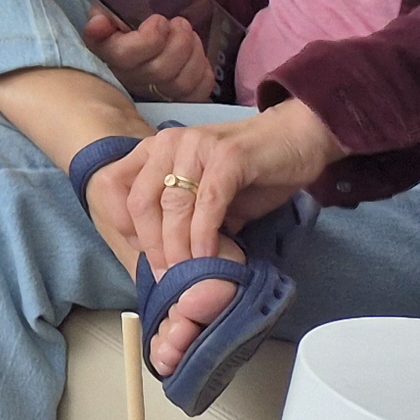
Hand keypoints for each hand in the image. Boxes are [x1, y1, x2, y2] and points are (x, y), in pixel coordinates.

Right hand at [83, 7, 217, 104]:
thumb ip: (101, 18)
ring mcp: (154, 94)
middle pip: (159, 70)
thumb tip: (100, 22)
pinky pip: (197, 93)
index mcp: (109, 55)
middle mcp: (130, 79)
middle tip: (181, 24)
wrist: (135, 49)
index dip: (149, 38)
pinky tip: (197, 56)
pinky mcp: (177, 100)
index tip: (158, 20)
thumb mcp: (107, 18)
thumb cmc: (123, 30)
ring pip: (181, 83)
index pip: (125, 56)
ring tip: (190, 36)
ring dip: (193, 55)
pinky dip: (203, 72)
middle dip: (179, 42)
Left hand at [93, 107, 342, 358]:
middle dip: (152, 246)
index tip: (145, 262)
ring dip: (177, 246)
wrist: (296, 140)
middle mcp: (169, 143)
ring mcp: (196, 147)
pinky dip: (204, 233)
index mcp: (157, 150)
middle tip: (167, 279)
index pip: (123, 191)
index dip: (128, 230)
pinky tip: (207, 256)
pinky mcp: (228, 157)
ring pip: (174, 204)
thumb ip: (188, 217)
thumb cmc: (252, 172)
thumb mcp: (208, 194)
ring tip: (185, 276)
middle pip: (144, 202)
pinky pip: (208, 202)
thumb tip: (172, 260)